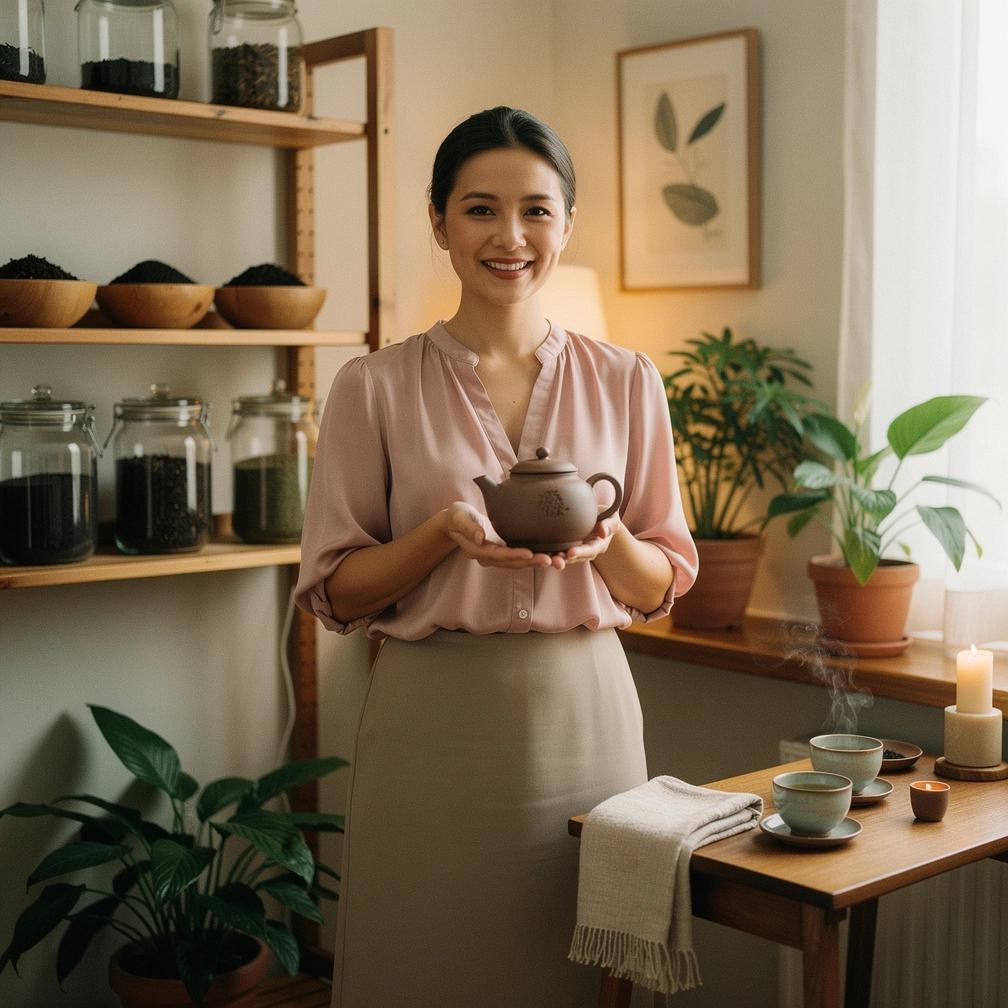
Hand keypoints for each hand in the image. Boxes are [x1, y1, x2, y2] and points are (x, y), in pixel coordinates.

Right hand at [444, 501, 560, 568]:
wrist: (457, 521)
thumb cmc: (457, 516)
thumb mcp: (458, 517)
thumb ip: (468, 527)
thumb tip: (480, 537)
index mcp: (478, 550)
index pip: (498, 555)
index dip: (514, 555)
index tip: (529, 553)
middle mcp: (490, 557)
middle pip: (514, 562)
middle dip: (533, 562)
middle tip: (552, 560)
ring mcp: (499, 555)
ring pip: (521, 562)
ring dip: (539, 562)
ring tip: (558, 560)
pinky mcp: (507, 550)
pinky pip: (523, 556)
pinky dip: (538, 556)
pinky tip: (554, 554)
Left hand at [551, 519, 616, 569]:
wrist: (598, 516)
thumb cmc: (606, 516)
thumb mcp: (612, 517)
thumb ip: (610, 524)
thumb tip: (603, 531)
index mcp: (598, 545)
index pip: (590, 550)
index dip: (581, 552)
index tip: (570, 553)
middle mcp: (585, 551)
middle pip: (575, 558)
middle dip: (564, 560)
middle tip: (555, 560)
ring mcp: (574, 550)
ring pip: (563, 557)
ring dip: (554, 559)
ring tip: (545, 559)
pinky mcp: (564, 546)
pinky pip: (555, 551)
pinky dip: (547, 552)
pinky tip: (536, 552)